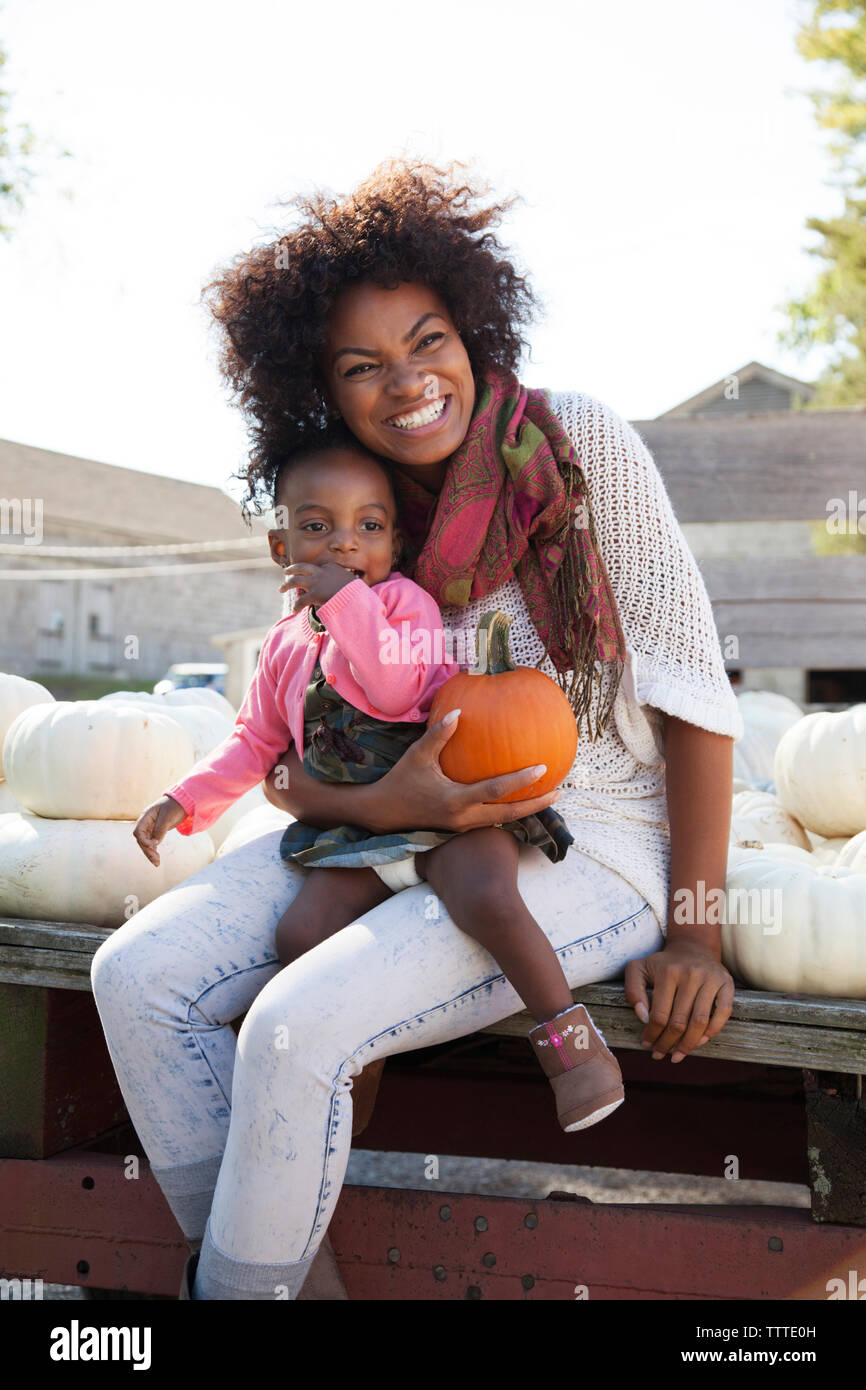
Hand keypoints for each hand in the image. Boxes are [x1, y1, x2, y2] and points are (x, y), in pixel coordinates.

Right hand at [133, 795, 187, 866]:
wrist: (183, 801)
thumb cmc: (174, 806)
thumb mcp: (168, 817)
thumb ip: (160, 829)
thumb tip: (155, 843)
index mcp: (146, 816)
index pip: (138, 832)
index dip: (144, 840)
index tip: (155, 844)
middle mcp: (146, 823)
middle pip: (141, 840)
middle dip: (147, 850)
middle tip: (156, 860)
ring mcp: (150, 827)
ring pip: (146, 843)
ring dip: (150, 853)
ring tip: (157, 863)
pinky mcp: (156, 831)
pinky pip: (152, 843)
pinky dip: (154, 850)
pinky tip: (157, 859)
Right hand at [263, 710, 562, 832]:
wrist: (383, 813)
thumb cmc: (401, 780)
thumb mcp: (417, 755)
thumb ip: (438, 734)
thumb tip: (460, 711)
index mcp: (455, 800)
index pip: (495, 791)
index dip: (520, 781)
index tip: (543, 768)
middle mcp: (464, 818)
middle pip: (508, 814)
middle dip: (535, 805)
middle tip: (559, 791)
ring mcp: (464, 826)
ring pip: (502, 820)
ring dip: (525, 809)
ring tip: (548, 796)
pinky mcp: (461, 827)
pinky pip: (492, 818)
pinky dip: (509, 809)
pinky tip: (520, 797)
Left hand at [279, 561, 356, 610]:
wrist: (356, 596)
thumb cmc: (356, 591)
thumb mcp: (351, 580)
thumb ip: (343, 580)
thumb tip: (345, 585)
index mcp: (330, 566)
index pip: (316, 567)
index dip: (310, 571)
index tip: (307, 573)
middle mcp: (320, 571)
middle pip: (301, 568)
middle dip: (292, 569)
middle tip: (286, 571)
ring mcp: (316, 582)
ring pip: (295, 580)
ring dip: (286, 585)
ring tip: (281, 588)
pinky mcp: (314, 594)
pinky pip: (301, 600)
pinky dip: (297, 606)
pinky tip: (294, 610)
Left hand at [624, 939, 733, 1062]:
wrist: (692, 947)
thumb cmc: (663, 964)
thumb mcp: (638, 969)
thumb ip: (633, 990)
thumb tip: (643, 1016)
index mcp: (668, 972)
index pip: (659, 1014)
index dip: (652, 1034)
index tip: (647, 1044)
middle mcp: (691, 974)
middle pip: (679, 1022)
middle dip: (668, 1043)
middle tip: (660, 1054)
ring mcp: (711, 979)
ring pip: (700, 1021)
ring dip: (688, 1044)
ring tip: (677, 1055)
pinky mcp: (726, 983)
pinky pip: (723, 1013)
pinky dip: (712, 1031)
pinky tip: (700, 1041)